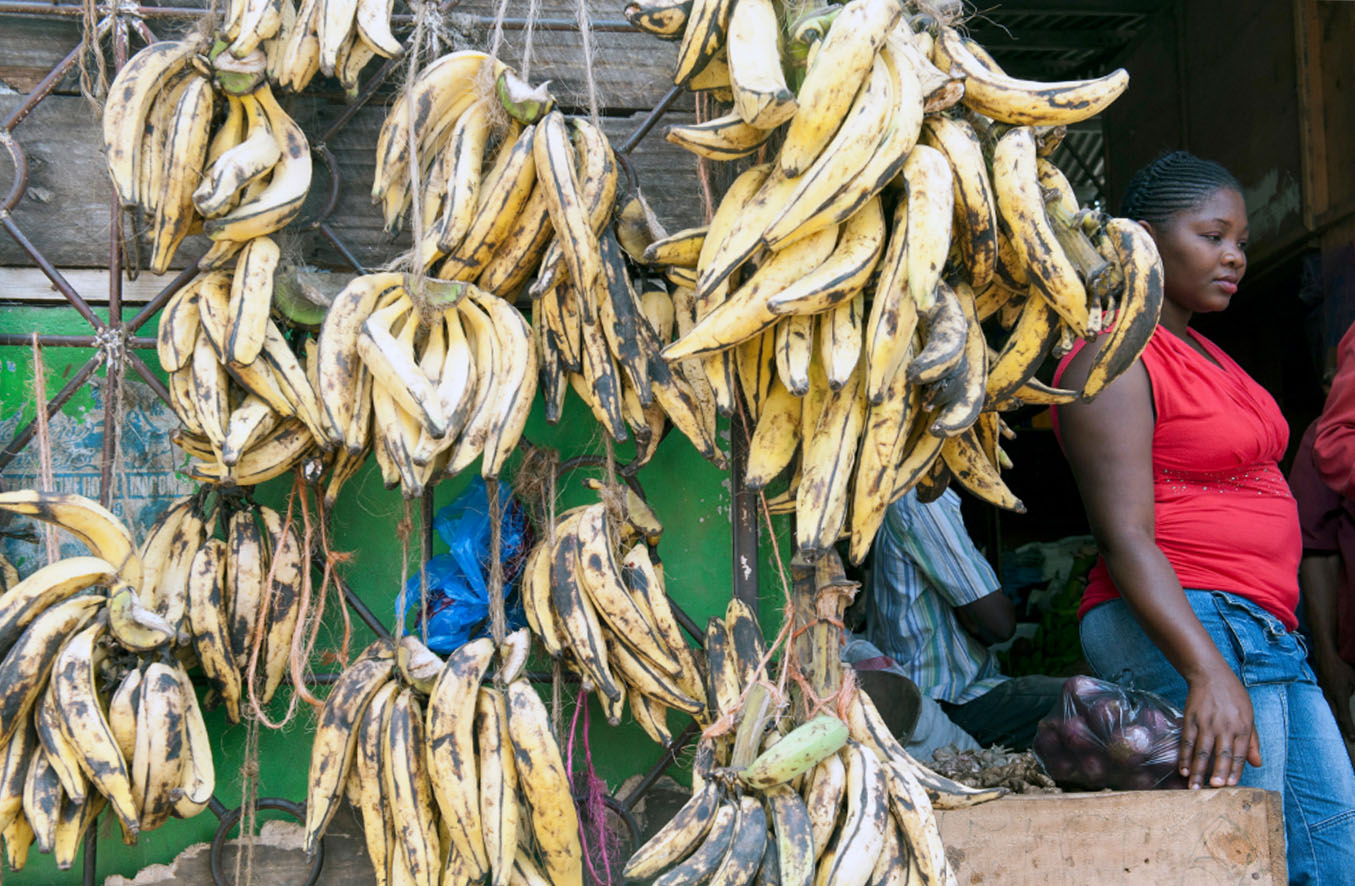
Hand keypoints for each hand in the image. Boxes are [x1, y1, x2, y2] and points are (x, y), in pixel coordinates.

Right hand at [1178, 669, 1261, 788]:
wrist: (1211, 675)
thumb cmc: (1233, 696)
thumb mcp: (1249, 716)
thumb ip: (1253, 742)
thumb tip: (1257, 764)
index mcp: (1242, 727)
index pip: (1239, 754)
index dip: (1235, 770)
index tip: (1231, 785)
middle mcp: (1224, 726)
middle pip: (1221, 754)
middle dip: (1217, 773)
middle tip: (1213, 790)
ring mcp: (1206, 723)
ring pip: (1202, 751)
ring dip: (1198, 770)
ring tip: (1193, 786)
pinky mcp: (1191, 719)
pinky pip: (1187, 741)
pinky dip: (1184, 756)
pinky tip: (1183, 769)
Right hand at [1313, 649, 1354, 737]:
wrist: (1326, 657)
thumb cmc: (1342, 667)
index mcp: (1339, 696)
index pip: (1344, 717)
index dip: (1349, 729)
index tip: (1353, 739)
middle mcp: (1329, 698)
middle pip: (1334, 719)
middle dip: (1340, 731)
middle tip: (1345, 741)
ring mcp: (1323, 695)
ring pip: (1327, 713)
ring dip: (1332, 724)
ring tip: (1335, 734)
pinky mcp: (1319, 692)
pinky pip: (1323, 706)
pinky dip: (1326, 715)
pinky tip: (1327, 718)